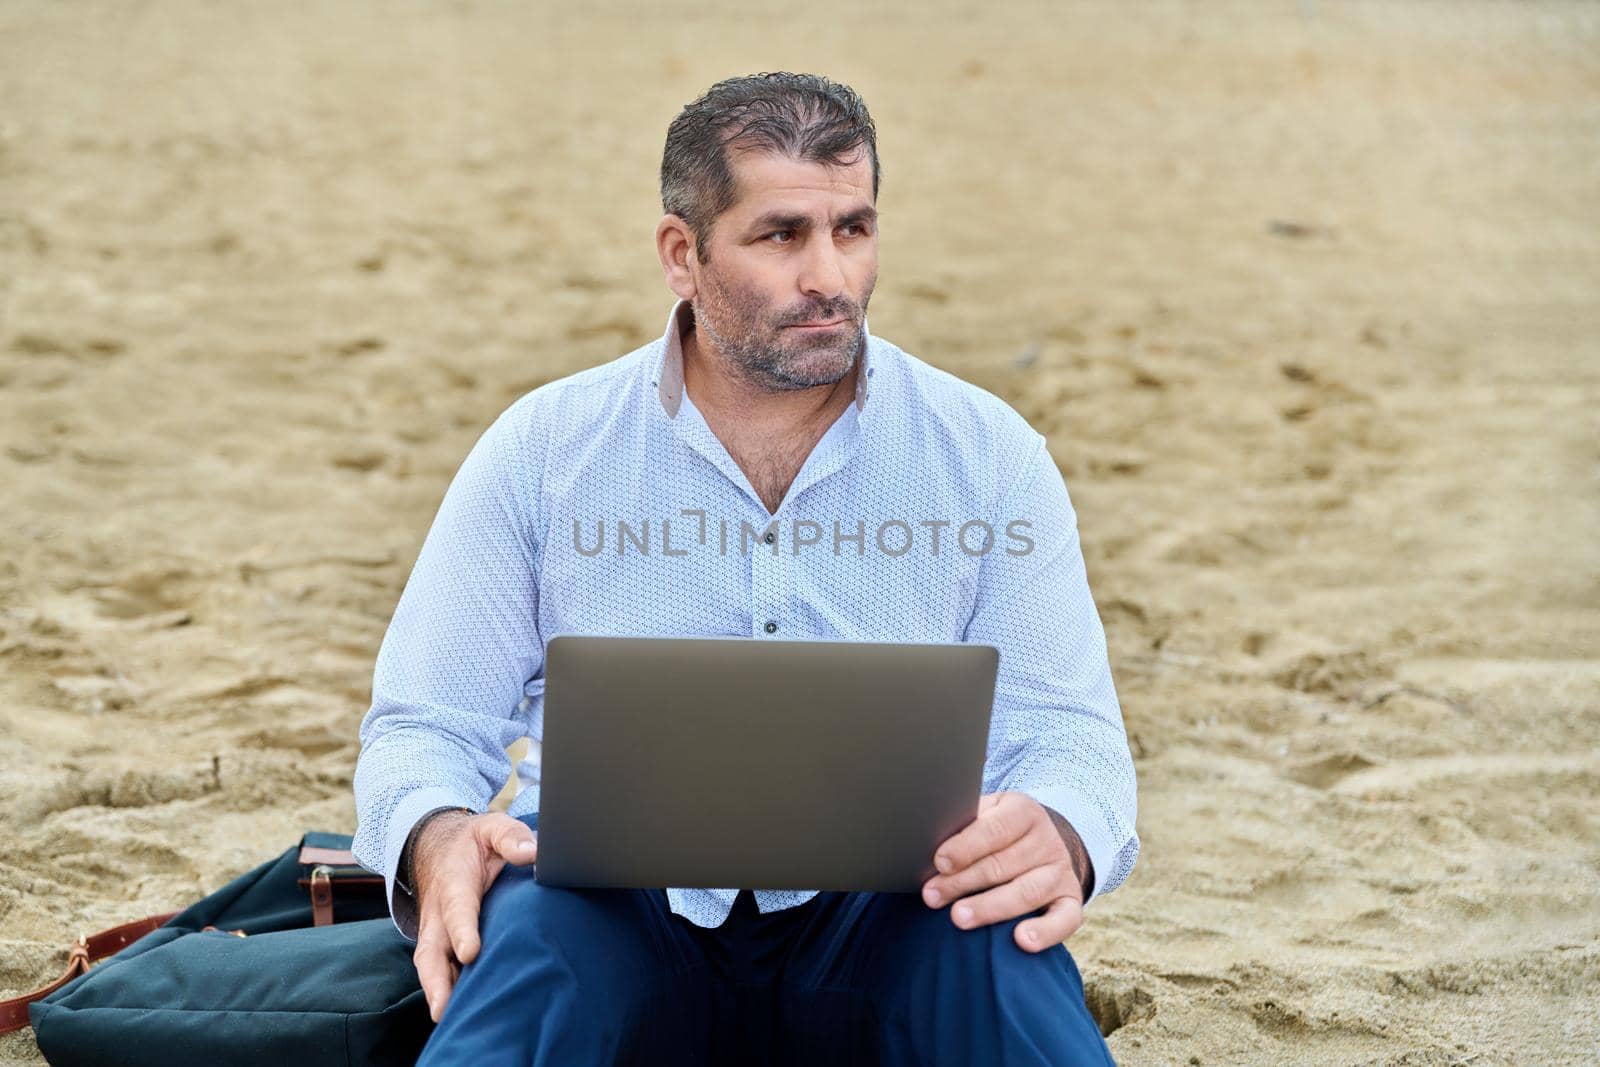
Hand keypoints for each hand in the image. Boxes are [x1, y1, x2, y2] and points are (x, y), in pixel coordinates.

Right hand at [411, 811, 537, 1021]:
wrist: (438, 847)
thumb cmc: (472, 842)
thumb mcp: (492, 828)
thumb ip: (511, 837)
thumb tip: (533, 853)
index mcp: (454, 882)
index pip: (458, 909)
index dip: (462, 931)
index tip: (470, 952)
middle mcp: (439, 912)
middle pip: (431, 950)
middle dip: (436, 979)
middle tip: (444, 1006)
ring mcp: (435, 931)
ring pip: (430, 965)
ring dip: (438, 992)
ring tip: (451, 1019)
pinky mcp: (439, 944)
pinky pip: (438, 969)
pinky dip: (445, 990)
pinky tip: (461, 1011)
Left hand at [921, 791, 1088, 952]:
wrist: (1040, 844)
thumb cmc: (995, 832)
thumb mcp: (983, 816)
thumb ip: (962, 825)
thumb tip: (923, 840)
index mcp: (1023, 811)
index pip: (996, 828)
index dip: (966, 846)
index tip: (940, 862)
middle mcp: (1047, 840)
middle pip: (1004, 864)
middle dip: (964, 882)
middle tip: (932, 895)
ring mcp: (1062, 872)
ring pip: (1028, 891)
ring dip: (991, 907)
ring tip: (959, 918)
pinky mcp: (1071, 901)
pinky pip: (1065, 919)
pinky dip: (1045, 932)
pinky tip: (1021, 940)